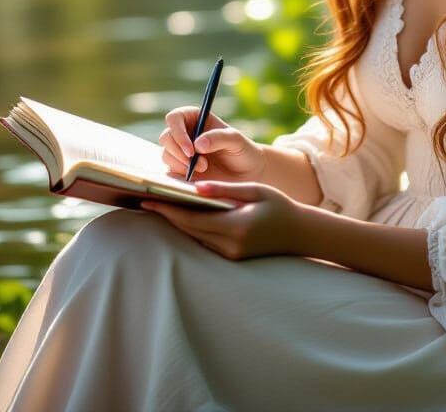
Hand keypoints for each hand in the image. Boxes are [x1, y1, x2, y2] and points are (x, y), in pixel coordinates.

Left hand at [140, 181, 305, 259]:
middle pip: (189, 229)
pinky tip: (181, 217)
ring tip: (158, 206)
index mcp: (236, 227)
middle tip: (145, 200)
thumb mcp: (254, 190)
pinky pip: (204, 242)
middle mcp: (230, 245)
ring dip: (176, 223)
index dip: (168, 209)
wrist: (299, 233)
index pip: (193, 218)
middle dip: (166, 215)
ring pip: (194, 237)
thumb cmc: (279, 206)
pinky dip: (191, 229)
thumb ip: (224, 190)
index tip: (149, 199)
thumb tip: (194, 187)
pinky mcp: (231, 258)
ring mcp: (230, 255)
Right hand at [159, 105, 266, 182]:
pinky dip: (181, 174)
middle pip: (166, 137)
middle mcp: (185, 134)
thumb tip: (197, 144)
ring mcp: (181, 152)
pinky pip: (170, 171)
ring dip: (182, 164)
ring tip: (204, 169)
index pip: (175, 117)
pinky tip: (197, 177)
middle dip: (179, 151)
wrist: (246, 175)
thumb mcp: (236, 140)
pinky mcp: (180, 170)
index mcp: (196, 119)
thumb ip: (218, 137)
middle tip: (199, 163)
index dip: (178, 130)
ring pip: (166, 154)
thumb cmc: (242, 151)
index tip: (191, 148)